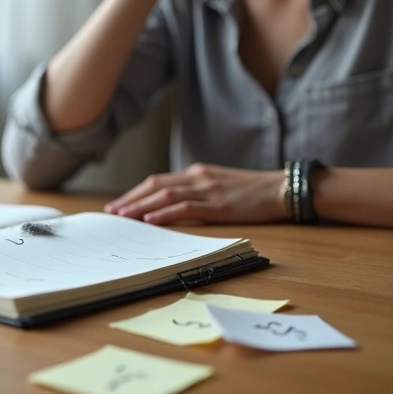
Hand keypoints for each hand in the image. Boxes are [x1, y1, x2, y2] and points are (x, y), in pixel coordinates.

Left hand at [104, 163, 287, 224]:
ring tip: (123, 216)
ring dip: (141, 206)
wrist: (280, 188)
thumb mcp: (218, 185)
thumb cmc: (251, 191)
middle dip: (131, 199)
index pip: (157, 180)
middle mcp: (197, 178)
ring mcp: (208, 190)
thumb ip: (196, 191)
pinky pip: (186, 207)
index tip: (118, 204)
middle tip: (111, 212)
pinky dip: (166, 213)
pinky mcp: (219, 205)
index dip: (135, 192)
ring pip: (166, 195)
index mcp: (196, 173)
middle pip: (155, 185)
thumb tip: (170, 207)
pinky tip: (151, 220)